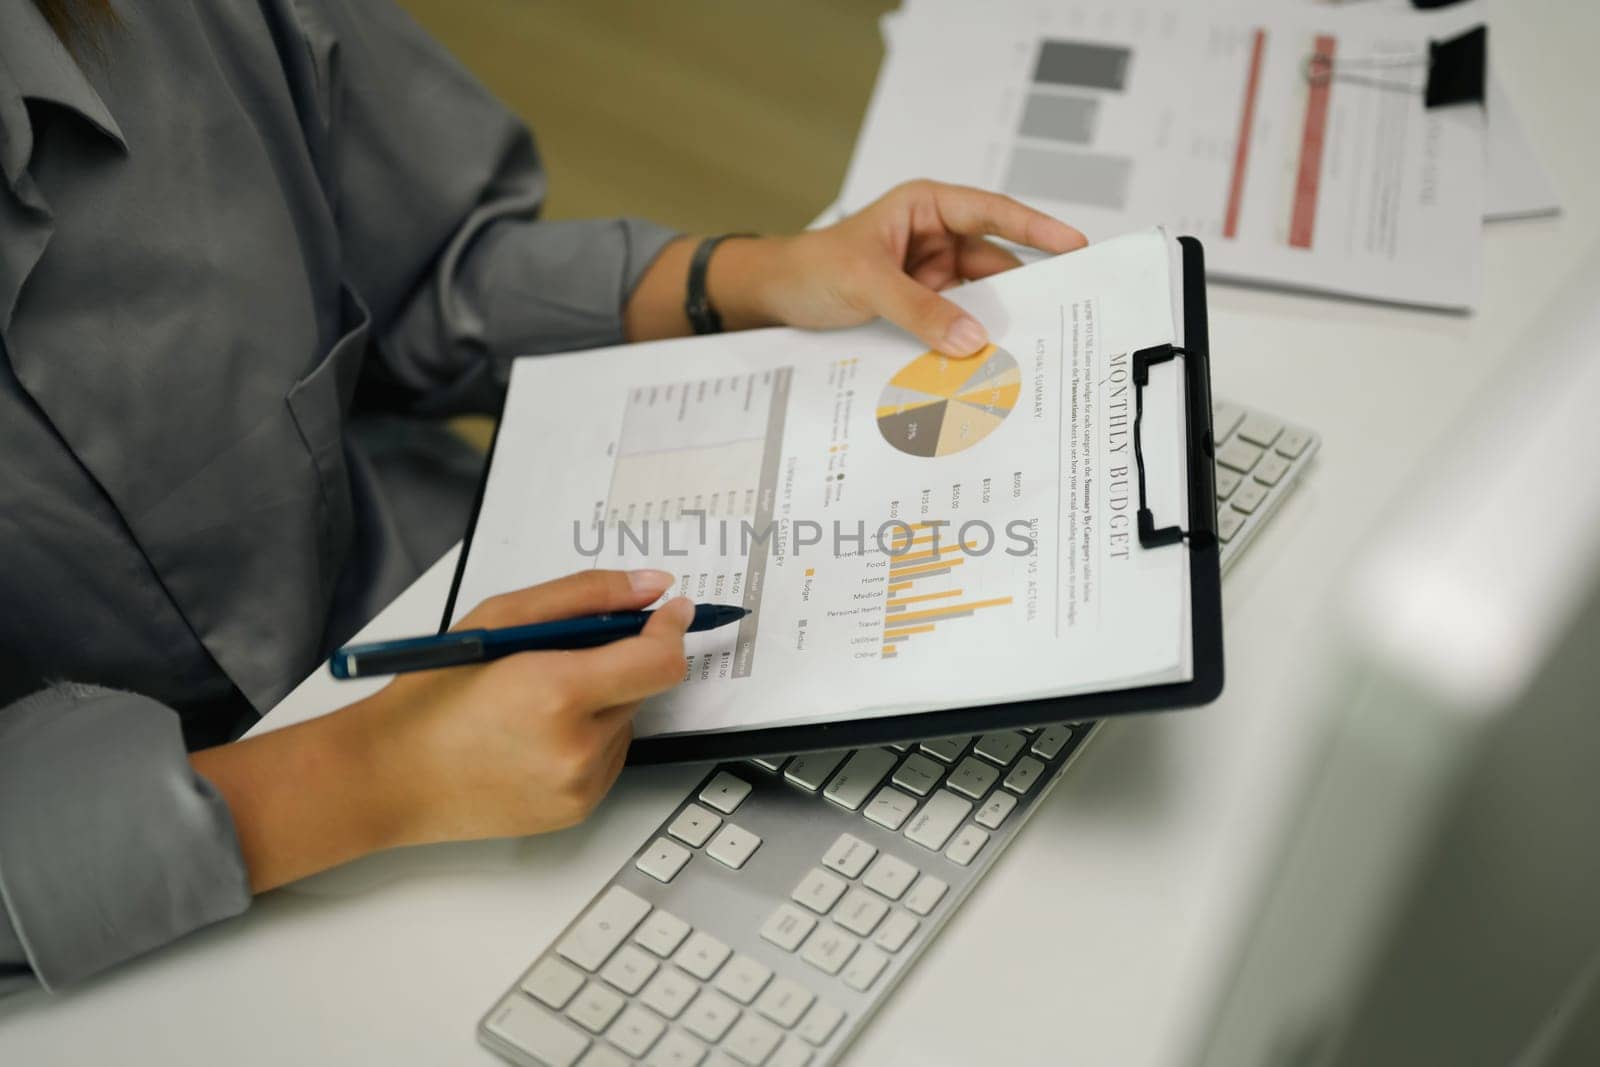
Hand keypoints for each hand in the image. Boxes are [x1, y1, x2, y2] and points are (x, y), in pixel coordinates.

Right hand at [195, 569, 692, 891]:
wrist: (389, 776)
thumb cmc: (433, 694)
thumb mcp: (500, 619)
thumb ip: (585, 596)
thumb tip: (651, 586)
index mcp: (557, 693)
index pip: (659, 660)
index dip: (670, 629)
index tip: (670, 609)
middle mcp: (576, 747)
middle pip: (642, 687)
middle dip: (618, 662)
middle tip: (561, 657)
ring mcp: (578, 786)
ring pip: (627, 722)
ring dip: (601, 702)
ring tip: (534, 704)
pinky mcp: (576, 811)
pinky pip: (610, 757)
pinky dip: (588, 738)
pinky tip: (535, 736)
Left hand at [716, 180, 1086, 355]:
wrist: (773, 299)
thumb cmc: (810, 268)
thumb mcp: (866, 283)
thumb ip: (919, 311)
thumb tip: (972, 339)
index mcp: (926, 208)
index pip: (991, 213)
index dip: (1036, 228)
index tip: (1075, 244)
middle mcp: (936, 238)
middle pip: (994, 262)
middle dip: (1023, 288)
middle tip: (1064, 311)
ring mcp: (931, 277)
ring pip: (979, 299)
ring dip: (996, 322)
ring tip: (1031, 348)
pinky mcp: (922, 310)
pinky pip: (956, 325)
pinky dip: (969, 342)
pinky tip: (988, 362)